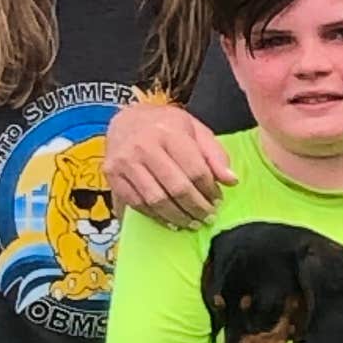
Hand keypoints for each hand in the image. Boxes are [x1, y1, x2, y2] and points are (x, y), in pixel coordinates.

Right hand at [104, 97, 234, 224]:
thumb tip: (231, 181)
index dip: (210, 190)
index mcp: (169, 132)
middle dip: (196, 207)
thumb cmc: (166, 125)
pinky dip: (155, 217)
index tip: (218, 201)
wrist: (125, 118)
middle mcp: (144, 146)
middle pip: (176, 187)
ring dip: (177, 217)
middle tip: (208, 218)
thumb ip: (215, 154)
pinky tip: (169, 221)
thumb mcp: (195, 129)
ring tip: (191, 223)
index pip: (195, 170)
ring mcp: (125, 162)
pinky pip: (136, 203)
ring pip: (155, 199)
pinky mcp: (111, 175)